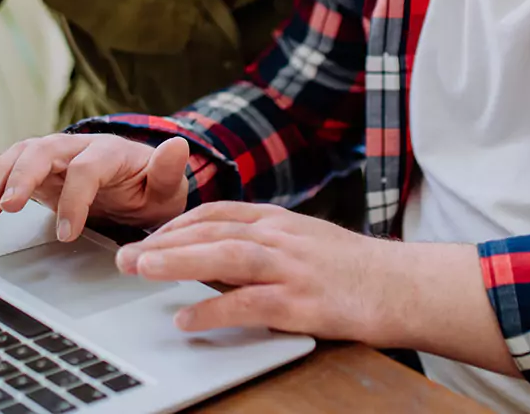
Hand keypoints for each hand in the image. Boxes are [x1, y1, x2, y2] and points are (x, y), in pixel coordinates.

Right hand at [0, 133, 189, 240]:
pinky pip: (17, 168)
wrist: (143, 188)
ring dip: (3, 173)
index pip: (86, 168)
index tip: (66, 234)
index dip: (74, 199)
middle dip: (24, 174)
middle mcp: (81, 148)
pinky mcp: (45, 173)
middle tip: (7, 205)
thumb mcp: (168, 187)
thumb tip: (178, 145)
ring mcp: (60, 158)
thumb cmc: (154, 189)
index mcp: (111, 152)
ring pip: (26, 152)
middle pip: (46, 149)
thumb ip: (169, 170)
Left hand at [115, 201, 397, 342]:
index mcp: (280, 220)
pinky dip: (213, 309)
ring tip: (141, 270)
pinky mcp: (301, 302)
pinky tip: (186, 319)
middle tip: (126, 255)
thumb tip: (220, 254)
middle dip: (164, 240)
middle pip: (212, 230)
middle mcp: (281, 236)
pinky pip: (248, 304)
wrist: (403, 285)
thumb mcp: (307, 240)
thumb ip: (267, 242)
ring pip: (224, 256)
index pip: (218, 212)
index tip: (150, 236)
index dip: (179, 223)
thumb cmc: (355, 268)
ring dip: (178, 261)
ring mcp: (291, 267)